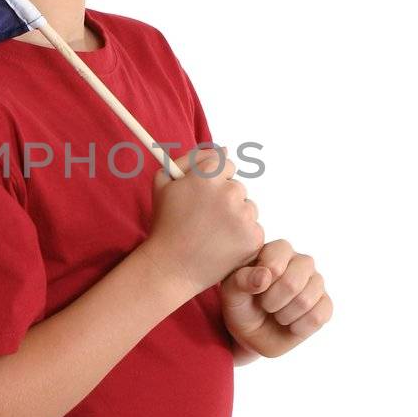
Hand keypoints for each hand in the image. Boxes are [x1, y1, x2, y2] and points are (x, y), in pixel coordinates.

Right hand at [144, 144, 264, 298]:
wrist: (171, 267)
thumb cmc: (165, 224)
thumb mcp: (163, 182)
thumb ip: (191, 159)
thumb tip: (224, 149)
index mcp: (207, 176)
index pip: (225, 164)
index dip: (213, 181)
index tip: (204, 196)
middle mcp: (229, 192)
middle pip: (237, 187)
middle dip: (224, 200)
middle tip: (205, 220)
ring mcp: (243, 216)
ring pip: (248, 207)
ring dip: (235, 217)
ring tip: (212, 234)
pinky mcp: (254, 237)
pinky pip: (254, 228)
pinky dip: (241, 236)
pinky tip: (222, 245)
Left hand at [219, 239, 332, 358]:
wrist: (253, 335)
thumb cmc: (241, 306)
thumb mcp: (231, 293)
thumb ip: (242, 280)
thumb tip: (265, 275)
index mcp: (278, 250)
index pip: (277, 257)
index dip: (262, 280)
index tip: (253, 290)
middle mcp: (301, 261)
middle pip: (292, 282)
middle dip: (272, 302)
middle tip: (264, 305)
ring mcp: (316, 282)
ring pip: (305, 301)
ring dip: (283, 316)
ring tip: (276, 314)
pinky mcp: (325, 305)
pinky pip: (318, 317)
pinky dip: (298, 327)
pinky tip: (290, 325)